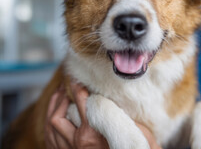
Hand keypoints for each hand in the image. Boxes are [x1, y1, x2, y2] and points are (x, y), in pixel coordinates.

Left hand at [45, 83, 161, 148]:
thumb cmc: (127, 148)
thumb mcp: (131, 132)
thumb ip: (122, 115)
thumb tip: (120, 98)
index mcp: (91, 133)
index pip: (80, 102)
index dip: (77, 87)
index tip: (77, 78)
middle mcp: (76, 141)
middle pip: (58, 114)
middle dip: (59, 97)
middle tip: (64, 85)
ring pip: (51, 125)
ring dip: (53, 108)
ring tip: (59, 96)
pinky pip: (49, 137)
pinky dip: (50, 123)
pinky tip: (55, 114)